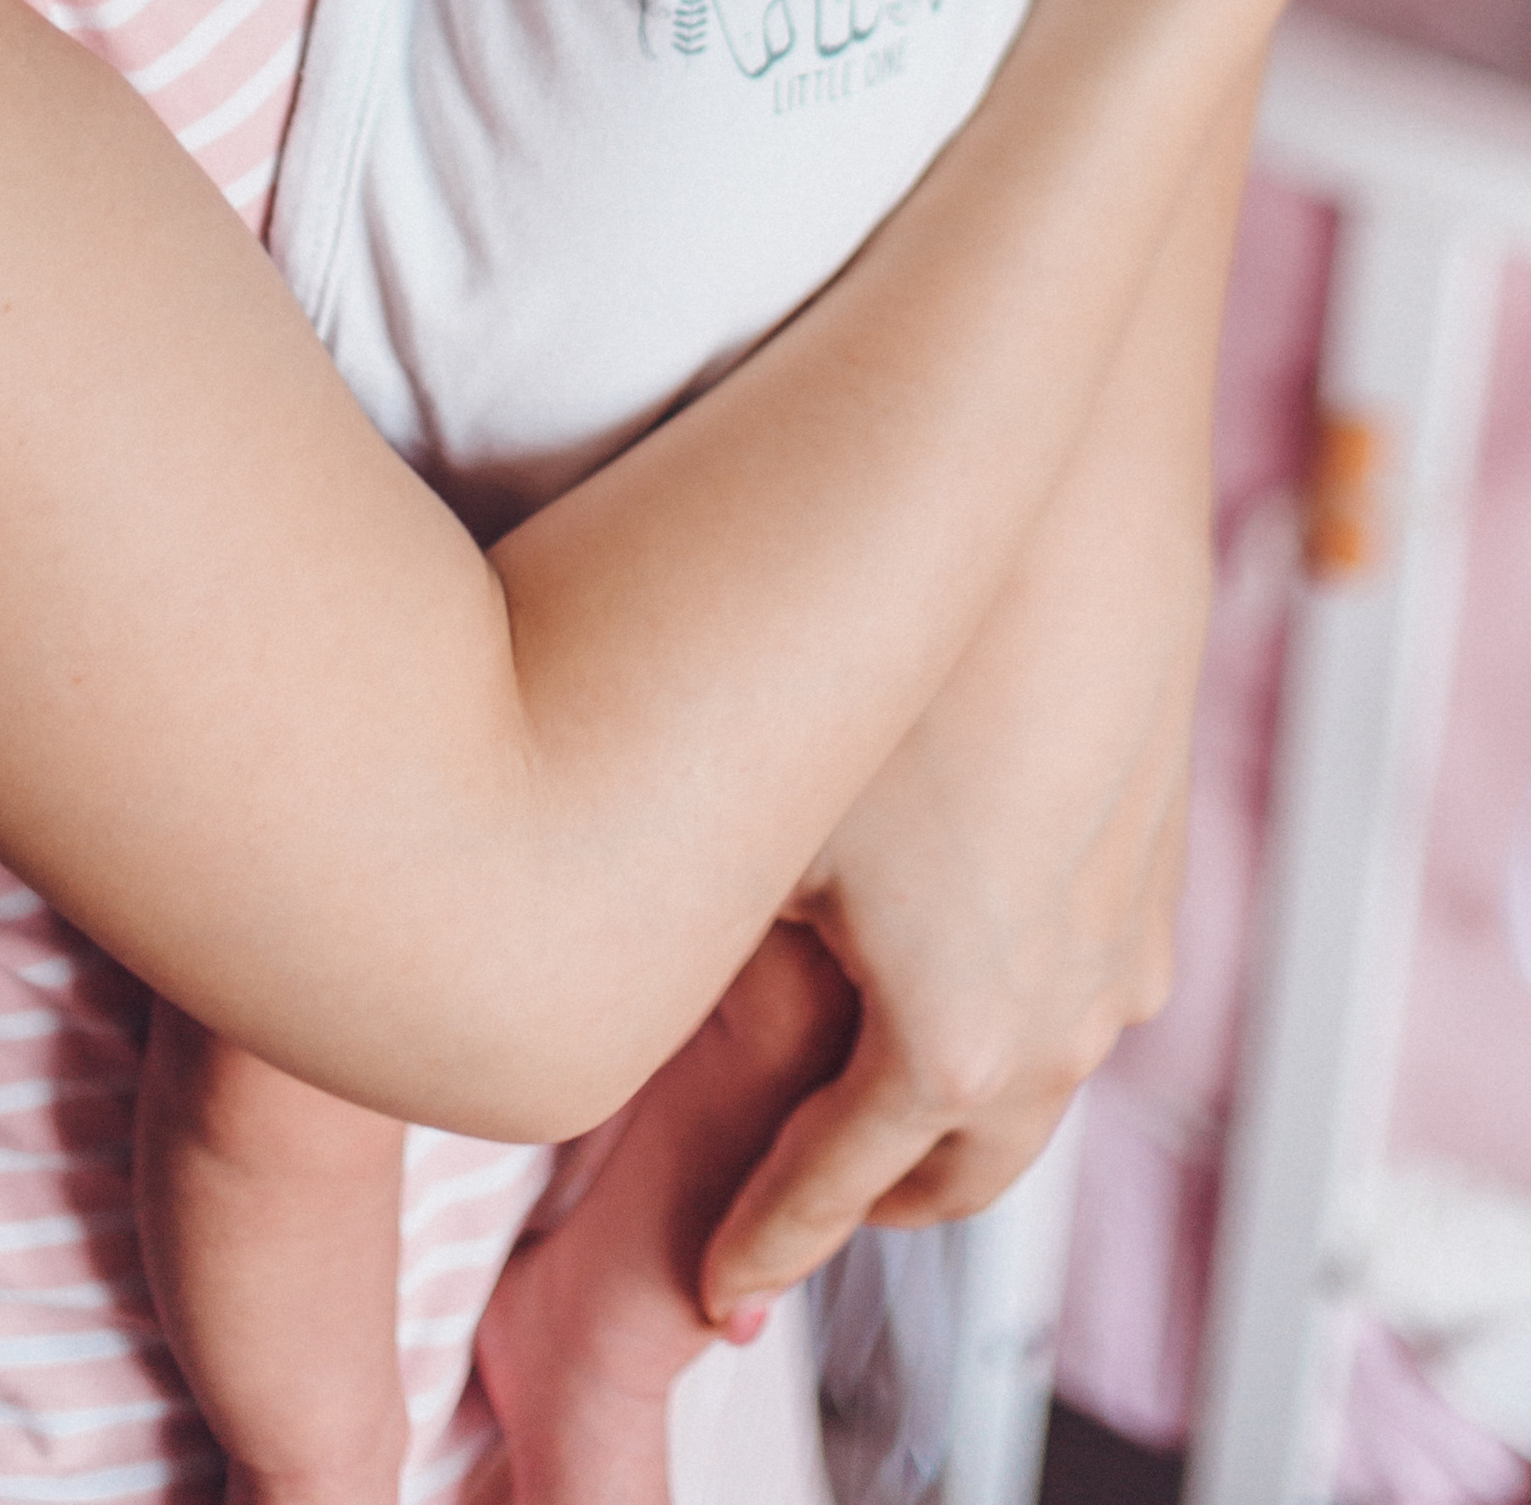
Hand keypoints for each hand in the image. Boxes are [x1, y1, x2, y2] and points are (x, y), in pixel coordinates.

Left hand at [695, 57, 1265, 1322]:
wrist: (1040, 447)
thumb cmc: (838, 606)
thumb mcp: (736, 808)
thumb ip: (686, 934)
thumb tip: (582, 988)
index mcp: (962, 1033)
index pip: (845, 1189)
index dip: (763, 1238)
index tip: (710, 1280)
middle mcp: (1068, 1001)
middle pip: (963, 1157)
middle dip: (867, 1191)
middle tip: (777, 1199)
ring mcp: (1126, 906)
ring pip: (1037, 1056)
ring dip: (949, 1082)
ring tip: (856, 1071)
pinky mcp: (1145, 806)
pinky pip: (1076, 949)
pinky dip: (1004, 976)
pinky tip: (940, 921)